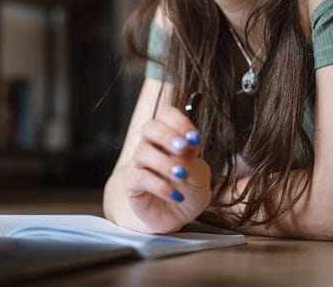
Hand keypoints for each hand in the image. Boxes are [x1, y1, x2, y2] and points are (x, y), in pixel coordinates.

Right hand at [122, 104, 211, 233]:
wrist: (176, 218)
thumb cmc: (188, 192)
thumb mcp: (200, 176)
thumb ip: (193, 160)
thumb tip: (185, 148)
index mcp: (169, 138)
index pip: (166, 115)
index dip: (180, 122)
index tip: (195, 138)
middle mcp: (151, 146)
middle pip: (150, 127)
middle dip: (167, 135)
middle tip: (183, 148)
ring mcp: (139, 164)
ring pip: (143, 152)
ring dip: (165, 162)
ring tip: (182, 175)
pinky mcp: (132, 184)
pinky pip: (140, 177)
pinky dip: (160, 186)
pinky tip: (176, 196)